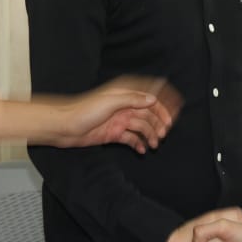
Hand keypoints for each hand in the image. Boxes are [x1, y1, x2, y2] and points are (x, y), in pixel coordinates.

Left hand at [51, 77, 180, 152]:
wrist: (64, 127)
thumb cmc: (83, 111)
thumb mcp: (110, 101)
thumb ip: (132, 99)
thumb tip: (152, 99)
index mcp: (124, 93)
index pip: (149, 91)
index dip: (164, 96)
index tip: (177, 104)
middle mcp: (124, 105)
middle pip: (149, 111)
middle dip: (160, 120)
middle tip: (167, 130)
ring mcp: (119, 120)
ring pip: (142, 126)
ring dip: (151, 134)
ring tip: (156, 144)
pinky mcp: (114, 133)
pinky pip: (132, 138)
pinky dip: (139, 143)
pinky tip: (143, 150)